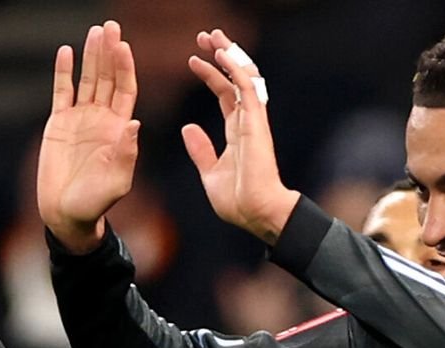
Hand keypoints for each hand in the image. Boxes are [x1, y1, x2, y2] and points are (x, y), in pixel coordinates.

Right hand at [37, 20, 141, 252]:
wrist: (66, 214)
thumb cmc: (96, 203)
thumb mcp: (117, 182)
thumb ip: (126, 154)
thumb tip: (134, 123)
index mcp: (120, 129)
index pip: (126, 90)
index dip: (125, 68)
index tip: (124, 46)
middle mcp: (102, 119)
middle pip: (108, 78)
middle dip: (109, 53)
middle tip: (110, 26)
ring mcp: (80, 119)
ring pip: (87, 80)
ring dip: (90, 56)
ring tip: (94, 31)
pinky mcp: (58, 123)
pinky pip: (62, 92)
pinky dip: (63, 72)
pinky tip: (66, 52)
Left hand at [181, 30, 299, 243]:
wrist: (255, 214)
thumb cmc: (238, 201)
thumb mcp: (210, 173)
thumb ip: (201, 150)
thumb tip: (188, 128)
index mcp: (237, 132)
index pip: (225, 94)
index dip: (211, 75)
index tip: (193, 60)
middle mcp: (247, 121)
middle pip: (235, 79)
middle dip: (221, 55)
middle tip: (205, 35)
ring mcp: (254, 121)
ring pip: (243, 77)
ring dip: (228, 54)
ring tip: (212, 36)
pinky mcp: (256, 123)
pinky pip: (247, 89)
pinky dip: (236, 69)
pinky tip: (223, 54)